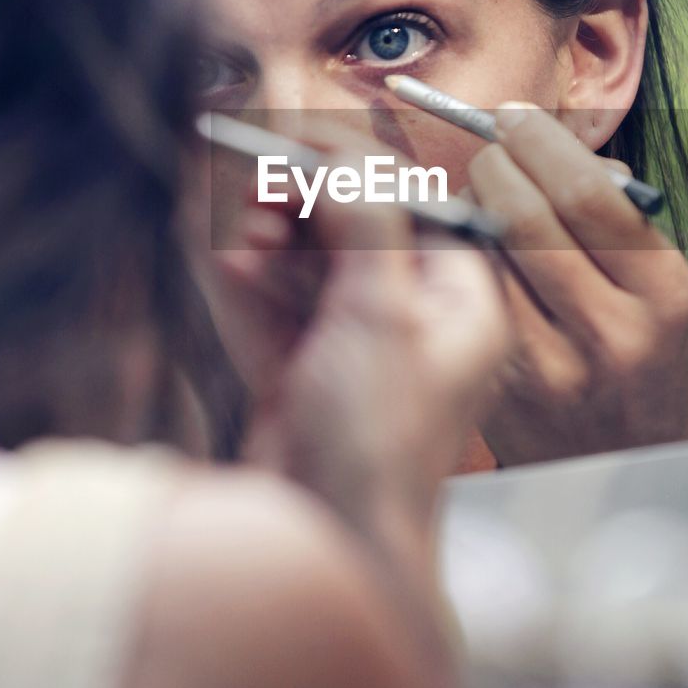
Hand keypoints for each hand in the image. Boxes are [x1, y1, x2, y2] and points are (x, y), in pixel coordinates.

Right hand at [205, 127, 509, 539]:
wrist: (329, 545)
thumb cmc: (378, 441)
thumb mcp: (381, 313)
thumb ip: (365, 222)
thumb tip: (340, 155)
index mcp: (458, 307)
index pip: (411, 211)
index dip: (355, 171)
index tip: (302, 141)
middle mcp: (412, 326)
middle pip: (355, 237)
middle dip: (306, 207)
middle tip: (259, 182)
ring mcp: (356, 354)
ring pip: (311, 273)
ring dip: (274, 247)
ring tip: (242, 230)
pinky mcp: (306, 381)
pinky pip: (278, 314)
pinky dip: (253, 288)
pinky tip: (228, 264)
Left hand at [466, 103, 687, 465]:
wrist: (624, 461)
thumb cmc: (638, 352)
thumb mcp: (653, 286)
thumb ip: (611, 216)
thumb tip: (534, 140)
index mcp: (664, 293)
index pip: (588, 193)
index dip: (540, 141)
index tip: (516, 116)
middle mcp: (612, 332)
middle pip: (526, 213)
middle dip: (495, 163)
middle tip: (490, 148)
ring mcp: (553, 366)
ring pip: (485, 249)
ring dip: (470, 204)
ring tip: (482, 196)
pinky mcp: (502, 387)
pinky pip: (465, 293)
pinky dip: (457, 254)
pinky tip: (466, 243)